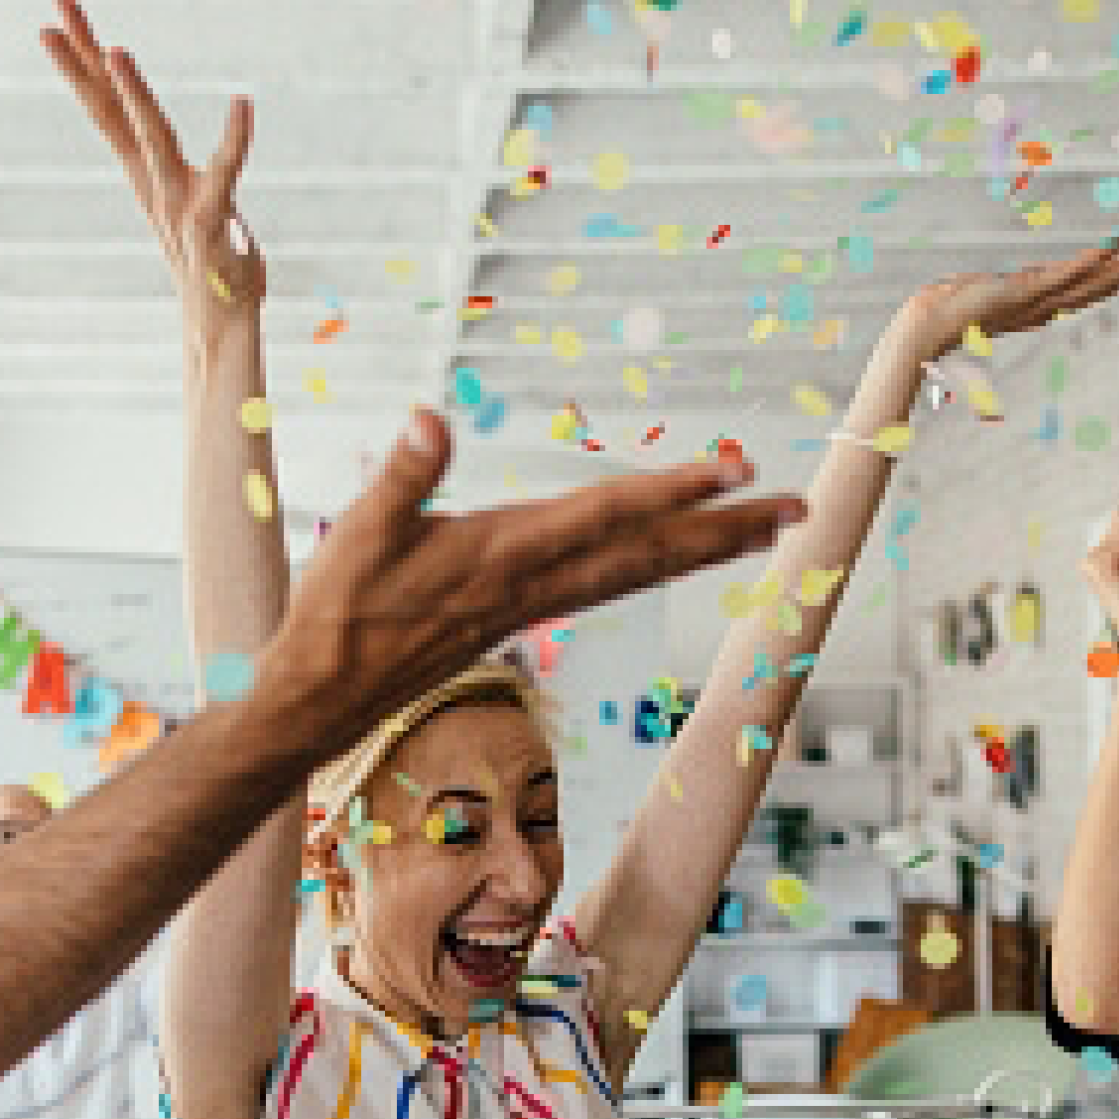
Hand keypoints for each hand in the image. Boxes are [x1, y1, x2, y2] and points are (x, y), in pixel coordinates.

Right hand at [43, 0, 260, 318]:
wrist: (221, 323)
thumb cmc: (214, 266)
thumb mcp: (194, 210)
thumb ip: (188, 179)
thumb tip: (182, 155)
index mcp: (147, 176)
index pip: (107, 112)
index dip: (81, 69)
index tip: (54, 27)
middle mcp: (155, 183)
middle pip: (112, 111)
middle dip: (85, 60)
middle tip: (59, 11)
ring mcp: (179, 201)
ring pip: (152, 138)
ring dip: (134, 96)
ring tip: (115, 51)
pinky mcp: (212, 221)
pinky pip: (226, 172)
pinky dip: (235, 138)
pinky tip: (242, 104)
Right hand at [253, 407, 801, 737]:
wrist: (321, 698)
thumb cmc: (335, 613)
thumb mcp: (358, 533)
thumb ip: (401, 476)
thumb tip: (428, 420)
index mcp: (502, 554)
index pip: (604, 515)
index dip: (670, 491)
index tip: (733, 470)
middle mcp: (532, 583)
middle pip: (648, 553)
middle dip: (726, 529)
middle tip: (797, 509)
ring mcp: (531, 604)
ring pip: (637, 572)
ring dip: (705, 549)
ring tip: (766, 528)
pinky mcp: (519, 616)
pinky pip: (609, 586)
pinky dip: (656, 566)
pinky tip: (679, 557)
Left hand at [896, 237, 1118, 362]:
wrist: (924, 326)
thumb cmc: (946, 313)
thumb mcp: (983, 299)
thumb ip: (1000, 295)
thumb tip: (1013, 300)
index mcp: (1040, 306)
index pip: (1089, 286)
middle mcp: (1045, 305)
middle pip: (1102, 284)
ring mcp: (1036, 300)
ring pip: (1092, 280)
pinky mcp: (1022, 293)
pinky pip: (1063, 276)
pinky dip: (1088, 262)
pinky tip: (1113, 247)